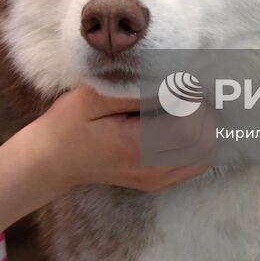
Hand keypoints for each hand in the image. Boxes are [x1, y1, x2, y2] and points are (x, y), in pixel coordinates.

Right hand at [27, 85, 214, 192]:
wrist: (54, 160)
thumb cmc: (69, 123)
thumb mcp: (92, 98)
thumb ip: (131, 91)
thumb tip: (167, 78)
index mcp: (135, 147)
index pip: (188, 126)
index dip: (191, 99)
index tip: (179, 79)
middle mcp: (151, 169)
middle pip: (204, 141)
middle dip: (202, 110)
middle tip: (184, 88)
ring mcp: (157, 180)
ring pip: (205, 154)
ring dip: (204, 126)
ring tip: (184, 104)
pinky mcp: (159, 182)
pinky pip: (196, 165)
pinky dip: (200, 142)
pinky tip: (183, 122)